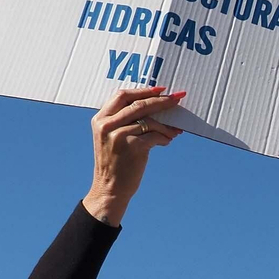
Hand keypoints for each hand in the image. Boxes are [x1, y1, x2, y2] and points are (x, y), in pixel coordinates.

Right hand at [81, 87, 186, 226]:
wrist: (109, 189)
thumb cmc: (116, 163)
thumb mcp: (111, 137)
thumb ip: (124, 121)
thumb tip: (155, 106)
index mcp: (100, 119)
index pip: (122, 95)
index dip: (143, 91)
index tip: (161, 89)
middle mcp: (107, 125)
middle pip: (139, 105)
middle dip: (161, 101)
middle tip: (177, 99)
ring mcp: (118, 135)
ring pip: (150, 121)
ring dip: (166, 125)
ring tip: (173, 131)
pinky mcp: (132, 147)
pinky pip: (155, 135)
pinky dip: (165, 137)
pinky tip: (167, 141)